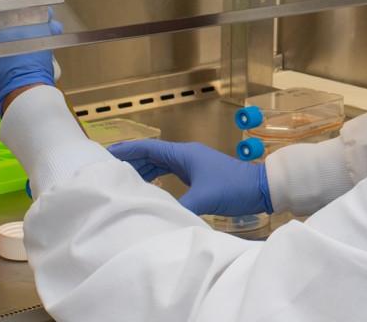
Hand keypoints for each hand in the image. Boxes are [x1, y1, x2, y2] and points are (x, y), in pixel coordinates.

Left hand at [0, 0, 61, 114]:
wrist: (26, 94)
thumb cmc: (22, 51)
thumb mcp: (29, 13)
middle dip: (19, 4)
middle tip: (36, 5)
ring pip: (4, 24)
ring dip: (29, 20)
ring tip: (49, 25)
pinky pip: (7, 41)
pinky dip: (25, 37)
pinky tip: (46, 38)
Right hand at [107, 140, 271, 216]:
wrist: (261, 189)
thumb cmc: (234, 188)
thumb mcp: (205, 199)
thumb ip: (180, 207)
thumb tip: (157, 218)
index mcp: (184, 154)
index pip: (148, 149)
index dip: (126, 151)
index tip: (105, 155)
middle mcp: (186, 155)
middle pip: (151, 154)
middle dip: (130, 161)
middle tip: (108, 171)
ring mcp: (193, 164)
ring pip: (160, 163)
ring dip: (143, 170)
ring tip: (122, 181)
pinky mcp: (198, 175)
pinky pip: (170, 172)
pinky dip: (156, 178)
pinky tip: (148, 188)